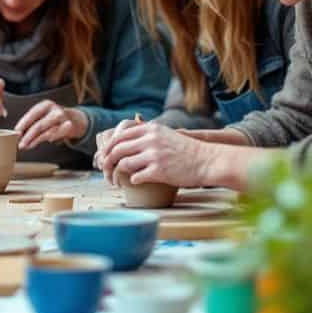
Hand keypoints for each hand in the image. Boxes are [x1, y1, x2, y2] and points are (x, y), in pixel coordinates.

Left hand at [15, 101, 86, 149]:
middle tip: (20, 145)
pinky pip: (58, 135)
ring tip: (28, 146)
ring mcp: (63, 118)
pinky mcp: (69, 127)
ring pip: (47, 132)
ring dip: (36, 141)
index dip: (23, 124)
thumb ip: (31, 124)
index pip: (32, 114)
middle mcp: (55, 110)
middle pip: (39, 125)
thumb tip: (17, 134)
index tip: (16, 133)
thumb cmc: (52, 119)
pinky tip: (48, 141)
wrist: (73, 120)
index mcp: (45, 105)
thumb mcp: (42, 116)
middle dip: (28, 137)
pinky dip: (52, 138)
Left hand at [96, 121, 210, 187]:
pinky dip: (132, 181)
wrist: (207, 161)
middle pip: (116, 150)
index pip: (118, 136)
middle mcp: (150, 139)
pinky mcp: (159, 171)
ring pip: (123, 164)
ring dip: (116, 175)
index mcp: (149, 129)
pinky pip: (135, 177)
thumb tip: (121, 143)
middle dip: (106, 163)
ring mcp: (154, 155)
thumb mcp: (164, 134)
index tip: (104, 158)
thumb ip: (146, 135)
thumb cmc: (185, 150)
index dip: (107, 148)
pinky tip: (136, 182)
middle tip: (106, 173)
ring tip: (117, 182)